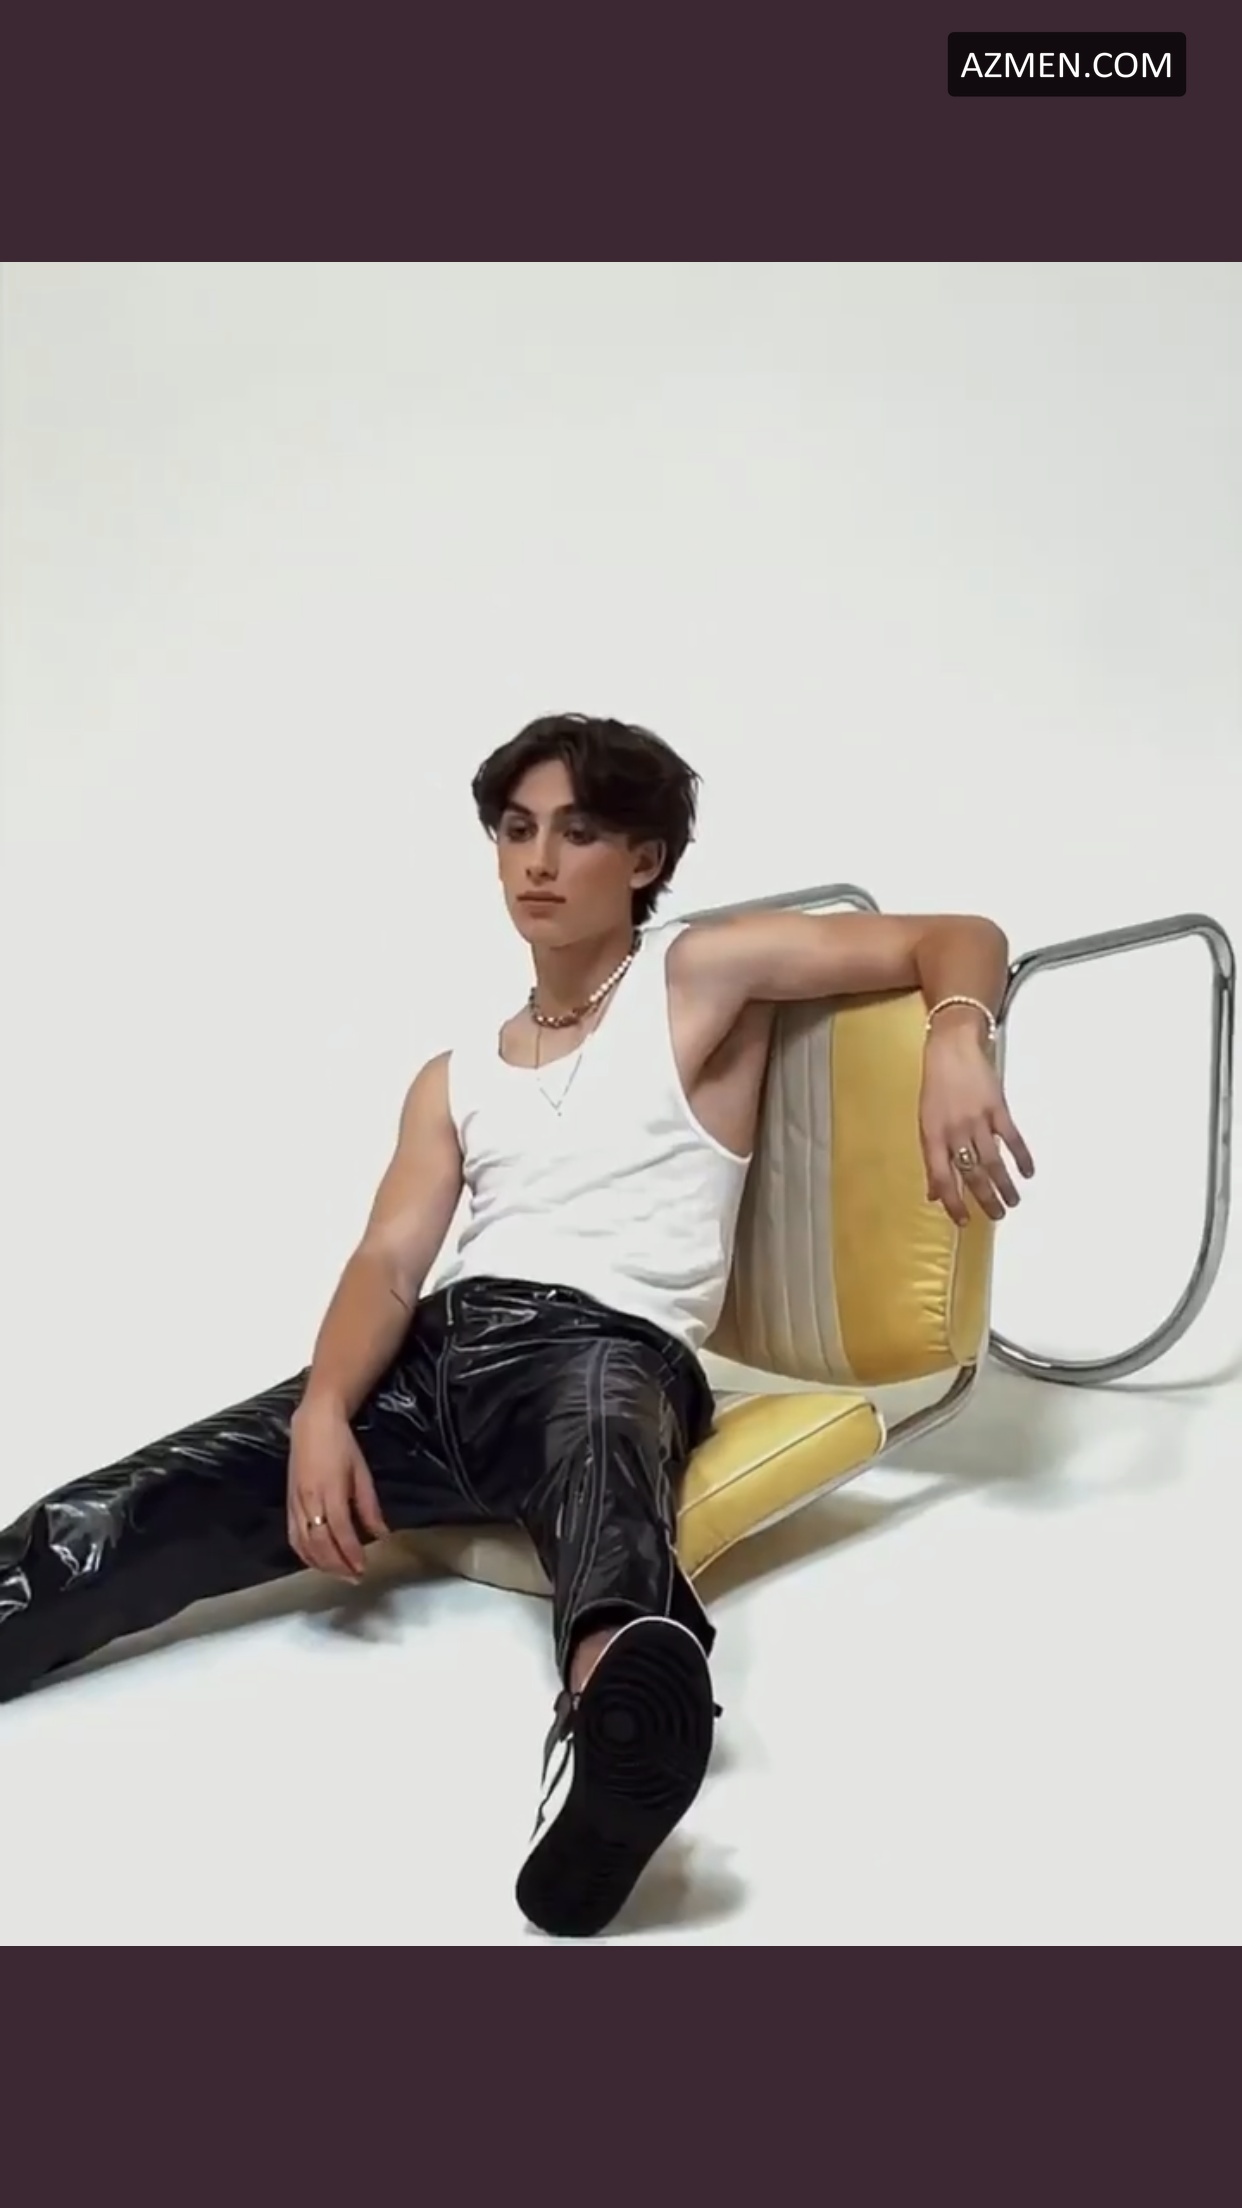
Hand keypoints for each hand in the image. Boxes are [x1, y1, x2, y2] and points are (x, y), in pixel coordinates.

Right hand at [287, 1400, 389, 1580]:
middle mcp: (309, 1501)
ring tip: (339, 1574)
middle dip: (337, 1565)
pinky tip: (316, 1562)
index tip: (363, 1568)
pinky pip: (293, 1537)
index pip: (340, 1532)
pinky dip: (305, 1555)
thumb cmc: (342, 1446)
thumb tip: (382, 1535)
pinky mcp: (288, 1504)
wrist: (313, 1425)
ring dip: (322, 1565)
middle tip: (355, 1577)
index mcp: (330, 1491)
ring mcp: (295, 1504)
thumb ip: (369, 1507)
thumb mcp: (362, 1474)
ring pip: (304, 1545)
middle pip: (320, 1544)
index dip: (351, 1554)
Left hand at [919, 1032, 1034, 1226]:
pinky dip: (1022, 1157)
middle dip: (985, 1199)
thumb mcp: (925, 1123)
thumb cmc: (935, 1087)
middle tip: (997, 1216)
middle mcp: (955, 1131)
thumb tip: (934, 1194)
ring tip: (1013, 1203)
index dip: (952, 1202)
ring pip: (993, 1161)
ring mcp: (978, 1119)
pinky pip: (1012, 1138)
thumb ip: (931, 1158)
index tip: (963, 1221)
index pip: (942, 1177)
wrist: (952, 1049)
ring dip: (1004, 1185)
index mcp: (933, 1135)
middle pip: (972, 1173)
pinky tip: (1028, 1173)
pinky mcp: (998, 1108)